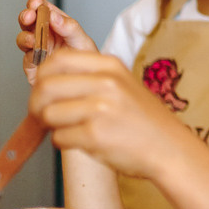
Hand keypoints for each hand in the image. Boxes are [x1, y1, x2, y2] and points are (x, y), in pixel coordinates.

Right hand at [16, 0, 97, 83]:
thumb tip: (54, 16)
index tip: (36, 3)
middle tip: (29, 16)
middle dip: (26, 16)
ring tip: (33, 39)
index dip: (36, 3)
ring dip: (26, 36)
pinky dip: (30, 54)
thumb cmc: (86, 60)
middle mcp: (44, 34)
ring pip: (23, 38)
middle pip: (28, 21)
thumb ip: (70, 27)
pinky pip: (27, 57)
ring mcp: (37, 49)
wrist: (86, 83)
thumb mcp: (82, 41)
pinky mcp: (33, 65)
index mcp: (56, 24)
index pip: (43, 8)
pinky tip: (37, 53)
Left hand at [29, 49, 189, 178]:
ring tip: (69, 129)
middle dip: (37, 104)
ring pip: (48, 114)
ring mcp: (100, 109)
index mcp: (110, 66)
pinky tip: (83, 141)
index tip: (44, 89)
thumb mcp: (122, 85)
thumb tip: (45, 80)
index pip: (57, 58)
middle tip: (43, 114)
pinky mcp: (95, 136)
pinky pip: (59, 138)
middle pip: (45, 86)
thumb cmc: (144, 121)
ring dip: (52, 126)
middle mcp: (105, 83)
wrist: (171, 150)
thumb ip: (89, 77)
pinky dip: (65, 142)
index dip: (43, 75)